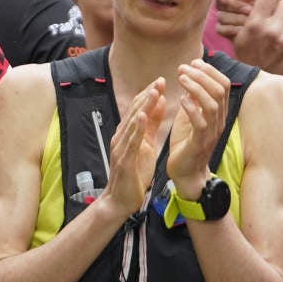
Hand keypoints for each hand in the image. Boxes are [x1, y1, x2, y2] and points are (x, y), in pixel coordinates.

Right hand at [98, 78, 166, 216]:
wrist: (121, 200)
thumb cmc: (134, 173)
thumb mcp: (147, 145)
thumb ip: (152, 125)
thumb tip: (159, 102)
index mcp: (128, 133)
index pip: (138, 109)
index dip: (149, 94)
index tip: (161, 81)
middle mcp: (121, 137)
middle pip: (135, 112)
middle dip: (148, 96)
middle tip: (160, 81)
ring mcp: (121, 148)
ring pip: (132, 123)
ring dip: (143, 107)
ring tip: (154, 92)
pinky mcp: (123, 160)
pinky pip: (131, 142)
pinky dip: (136, 128)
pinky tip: (143, 117)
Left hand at [166, 59, 229, 193]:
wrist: (186, 173)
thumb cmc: (186, 143)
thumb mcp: (189, 116)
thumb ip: (192, 99)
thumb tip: (190, 78)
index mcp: (218, 113)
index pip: (223, 84)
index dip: (209, 70)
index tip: (193, 63)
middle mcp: (219, 121)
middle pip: (220, 90)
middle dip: (202, 74)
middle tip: (183, 68)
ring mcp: (211, 132)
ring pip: (212, 104)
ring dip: (196, 87)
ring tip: (181, 78)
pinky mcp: (200, 143)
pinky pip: (201, 122)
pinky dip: (191, 108)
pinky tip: (180, 99)